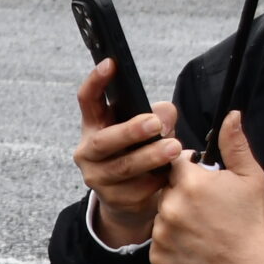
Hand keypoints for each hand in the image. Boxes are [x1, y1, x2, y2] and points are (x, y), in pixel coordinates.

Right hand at [72, 59, 178, 245]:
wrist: (127, 201)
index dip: (96, 81)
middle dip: (130, 131)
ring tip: (175, 149)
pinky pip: (137, 191)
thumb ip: (157, 116)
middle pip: (104, 141)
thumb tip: (164, 116)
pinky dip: (157, 182)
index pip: (88, 100)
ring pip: (122, 168)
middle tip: (155, 124)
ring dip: (150, 158)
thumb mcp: (145, 130)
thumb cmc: (137, 153)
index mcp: (94, 126)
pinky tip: (172, 177)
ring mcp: (97, 179)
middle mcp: (88, 152)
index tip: (111, 63)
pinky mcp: (113, 201)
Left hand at [149, 112, 263, 263]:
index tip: (203, 181)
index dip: (189, 170)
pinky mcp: (157, 257)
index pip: (174, 163)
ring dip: (175, 218)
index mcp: (190, 183)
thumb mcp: (251, 178)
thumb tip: (231, 115)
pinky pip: (159, 242)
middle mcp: (169, 207)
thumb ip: (234, 145)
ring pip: (161, 216)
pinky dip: (172, 243)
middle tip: (207, 209)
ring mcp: (161, 234)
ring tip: (202, 228)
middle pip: (166, 190)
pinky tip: (194, 245)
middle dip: (182, 194)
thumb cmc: (253, 222)